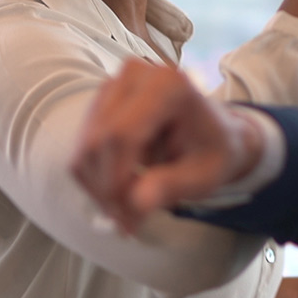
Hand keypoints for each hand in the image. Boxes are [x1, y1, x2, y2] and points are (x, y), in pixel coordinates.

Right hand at [73, 59, 260, 234]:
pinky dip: (96, 177)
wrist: (214, 133)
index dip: (116, 181)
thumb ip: (172, 186)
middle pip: (98, 141)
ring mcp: (115, 83)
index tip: (127, 219)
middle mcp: (136, 74)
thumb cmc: (214, 153)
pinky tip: (121, 190)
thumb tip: (136, 204)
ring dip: (99, 187)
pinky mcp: (102, 99)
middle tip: (126, 222)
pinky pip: (82, 146)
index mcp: (169, 86)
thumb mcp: (204, 176)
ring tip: (127, 210)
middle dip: (106, 189)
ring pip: (85, 147)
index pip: (122, 135)